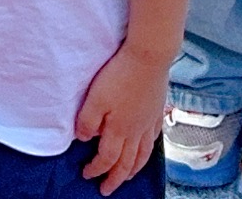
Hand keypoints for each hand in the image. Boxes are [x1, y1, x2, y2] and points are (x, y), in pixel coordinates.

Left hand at [72, 44, 167, 195]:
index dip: (96, 169)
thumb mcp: (95, 98)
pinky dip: (149, 151)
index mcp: (119, 130)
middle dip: (116, 178)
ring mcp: (149, 122)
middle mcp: (136, 131)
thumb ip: (88, 121)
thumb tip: (85, 140)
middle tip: (107, 189)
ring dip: (134, 169)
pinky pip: (154, 139)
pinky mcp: (157, 110)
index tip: (86, 175)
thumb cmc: (120, 75)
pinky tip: (147, 149)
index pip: (107, 158)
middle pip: (127, 163)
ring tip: (128, 177)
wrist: (149, 56)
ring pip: (143, 155)